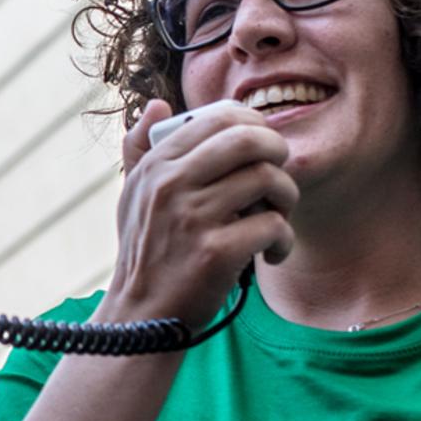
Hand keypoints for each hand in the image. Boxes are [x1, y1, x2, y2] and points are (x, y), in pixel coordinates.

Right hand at [106, 99, 298, 327]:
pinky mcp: (216, 253)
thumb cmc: (147, 252)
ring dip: (287, 199)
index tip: (265, 148)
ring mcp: (193, 218)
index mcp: (157, 165)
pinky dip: (284, 241)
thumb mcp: (133, 196)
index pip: (218, 118)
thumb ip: (141, 148)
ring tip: (278, 217)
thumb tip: (158, 105)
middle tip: (280, 176)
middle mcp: (171, 185)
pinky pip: (274, 226)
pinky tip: (273, 254)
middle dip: (279, 152)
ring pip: (269, 179)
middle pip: (249, 139)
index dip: (255, 125)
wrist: (143, 316)